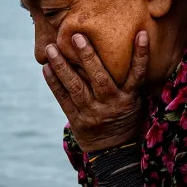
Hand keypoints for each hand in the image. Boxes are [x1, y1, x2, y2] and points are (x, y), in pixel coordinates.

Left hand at [44, 30, 148, 152]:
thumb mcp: (135, 102)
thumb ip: (129, 81)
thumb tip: (131, 47)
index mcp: (129, 99)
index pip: (137, 75)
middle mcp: (111, 104)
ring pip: (76, 87)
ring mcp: (92, 112)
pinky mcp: (76, 119)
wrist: (112, 152)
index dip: (141, 55)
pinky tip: (46, 67)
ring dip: (62, 67)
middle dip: (88, 56)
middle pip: (100, 78)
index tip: (141, 34)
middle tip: (77, 36)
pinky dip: (54, 83)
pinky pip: (63, 99)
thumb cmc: (125, 118)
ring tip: (51, 48)